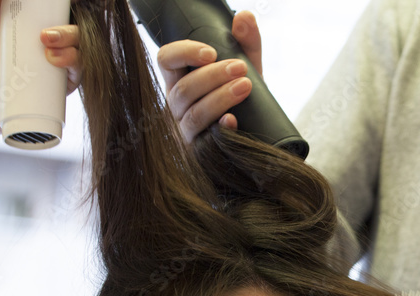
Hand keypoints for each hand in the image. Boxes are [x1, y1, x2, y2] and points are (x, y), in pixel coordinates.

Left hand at [0, 1, 82, 140]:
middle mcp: (52, 41)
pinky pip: (80, 71)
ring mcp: (60, 61)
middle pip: (74, 27)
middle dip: (67, 30)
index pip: (58, 11)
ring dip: (71, 45)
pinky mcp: (64, 83)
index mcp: (36, 23)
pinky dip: (75, 64)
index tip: (54, 7)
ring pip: (81, 47)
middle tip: (46, 36)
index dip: (63, 8)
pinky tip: (57, 63)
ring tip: (48, 54)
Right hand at [157, 10, 262, 142]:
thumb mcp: (245, 68)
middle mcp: (177, 106)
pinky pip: (204, 144)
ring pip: (193, 114)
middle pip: (183, 89)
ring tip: (245, 86)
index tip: (211, 53)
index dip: (183, 53)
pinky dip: (220, 131)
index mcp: (180, 79)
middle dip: (213, 76)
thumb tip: (244, 17)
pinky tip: (233, 121)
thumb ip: (246, 42)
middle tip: (240, 68)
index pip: (165, 60)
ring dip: (219, 98)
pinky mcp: (199, 153)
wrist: (255, 139)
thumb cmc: (242, 98)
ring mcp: (185, 132)